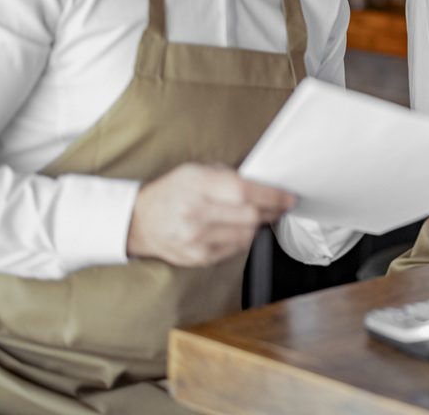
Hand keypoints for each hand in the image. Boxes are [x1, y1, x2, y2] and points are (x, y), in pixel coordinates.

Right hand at [126, 163, 295, 266]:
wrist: (140, 221)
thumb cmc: (174, 191)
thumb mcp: (196, 171)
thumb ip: (229, 177)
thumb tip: (265, 186)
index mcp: (196, 185)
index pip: (244, 192)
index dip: (272, 196)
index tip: (288, 197)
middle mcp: (195, 213)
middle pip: (250, 216)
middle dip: (272, 211)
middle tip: (280, 206)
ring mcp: (195, 239)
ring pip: (246, 235)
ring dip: (258, 226)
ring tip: (258, 216)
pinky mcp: (198, 257)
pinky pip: (235, 249)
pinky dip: (243, 238)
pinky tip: (237, 229)